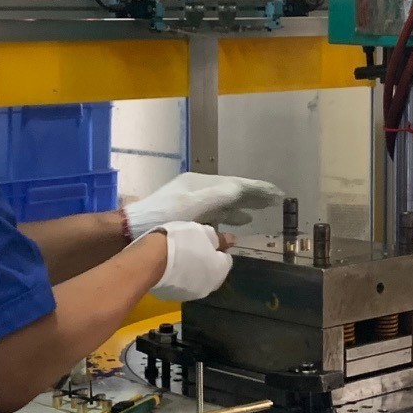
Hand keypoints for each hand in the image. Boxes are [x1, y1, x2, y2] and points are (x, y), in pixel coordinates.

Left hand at [122, 172, 283, 240]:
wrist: (134, 228)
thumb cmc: (164, 215)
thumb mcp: (194, 204)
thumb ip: (218, 196)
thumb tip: (241, 190)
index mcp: (200, 183)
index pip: (236, 184)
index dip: (257, 189)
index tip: (277, 194)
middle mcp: (198, 189)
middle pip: (231, 190)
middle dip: (253, 195)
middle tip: (274, 200)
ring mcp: (193, 201)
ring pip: (225, 201)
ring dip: (243, 205)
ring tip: (259, 210)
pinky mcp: (188, 215)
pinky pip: (217, 211)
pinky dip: (231, 215)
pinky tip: (238, 221)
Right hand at [146, 221, 233, 301]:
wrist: (151, 260)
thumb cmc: (182, 242)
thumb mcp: (203, 233)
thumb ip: (220, 239)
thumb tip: (233, 241)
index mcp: (220, 272)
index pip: (225, 259)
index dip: (216, 248)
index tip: (204, 240)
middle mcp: (209, 287)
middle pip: (211, 272)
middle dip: (204, 261)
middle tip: (191, 247)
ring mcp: (190, 295)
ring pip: (195, 279)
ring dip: (191, 270)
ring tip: (177, 256)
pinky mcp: (172, 297)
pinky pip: (179, 284)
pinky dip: (177, 277)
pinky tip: (167, 267)